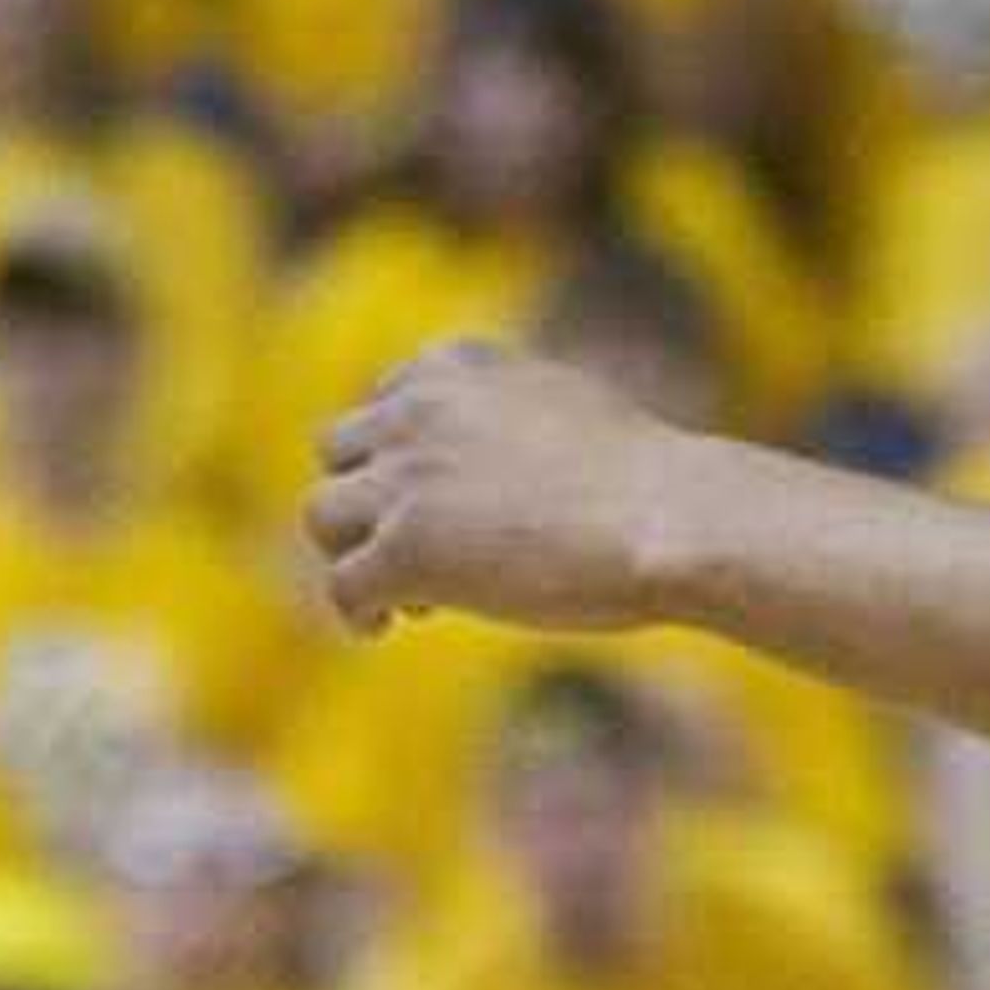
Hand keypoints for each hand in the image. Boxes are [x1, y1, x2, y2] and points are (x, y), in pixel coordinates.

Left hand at [306, 341, 689, 638]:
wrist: (668, 515)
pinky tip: (388, 625)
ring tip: (403, 594)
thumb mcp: (564, 411)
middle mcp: (420, 409)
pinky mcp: (405, 549)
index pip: (386, 400)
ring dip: (351, 553)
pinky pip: (341, 585)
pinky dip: (356, 611)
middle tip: (411, 552)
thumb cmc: (642, 479)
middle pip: (338, 451)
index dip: (398, 457)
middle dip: (366, 501)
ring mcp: (406, 478)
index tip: (430, 499)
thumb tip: (494, 479)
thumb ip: (506, 423)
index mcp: (459, 364)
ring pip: (322, 514)